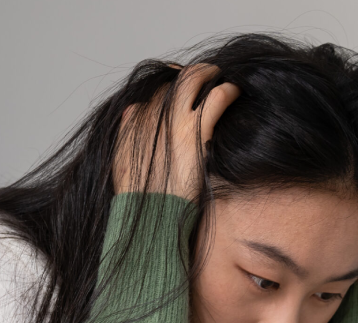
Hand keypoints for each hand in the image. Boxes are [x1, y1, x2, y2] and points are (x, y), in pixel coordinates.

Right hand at [112, 63, 240, 200]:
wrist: (151, 214)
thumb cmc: (139, 195)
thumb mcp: (122, 160)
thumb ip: (127, 131)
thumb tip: (133, 109)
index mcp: (135, 119)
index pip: (159, 89)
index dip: (175, 83)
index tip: (188, 86)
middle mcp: (153, 114)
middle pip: (176, 78)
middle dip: (195, 72)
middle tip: (210, 75)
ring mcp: (174, 121)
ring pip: (194, 79)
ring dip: (210, 74)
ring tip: (223, 78)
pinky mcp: (194, 132)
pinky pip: (216, 99)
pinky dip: (228, 91)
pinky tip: (234, 93)